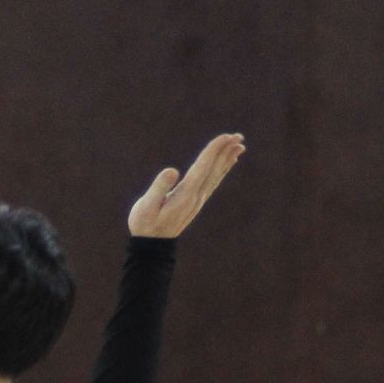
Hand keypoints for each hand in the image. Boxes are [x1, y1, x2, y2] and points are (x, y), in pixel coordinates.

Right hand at [126, 133, 244, 237]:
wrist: (151, 246)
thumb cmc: (144, 224)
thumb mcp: (146, 206)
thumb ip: (159, 188)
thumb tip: (172, 171)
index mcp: (184, 194)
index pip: (203, 167)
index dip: (214, 151)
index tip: (226, 137)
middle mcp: (195, 196)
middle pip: (214, 170)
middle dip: (226, 152)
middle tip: (238, 136)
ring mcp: (197, 200)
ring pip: (216, 175)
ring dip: (227, 160)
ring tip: (239, 146)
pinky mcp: (195, 202)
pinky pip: (212, 182)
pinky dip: (222, 170)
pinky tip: (228, 163)